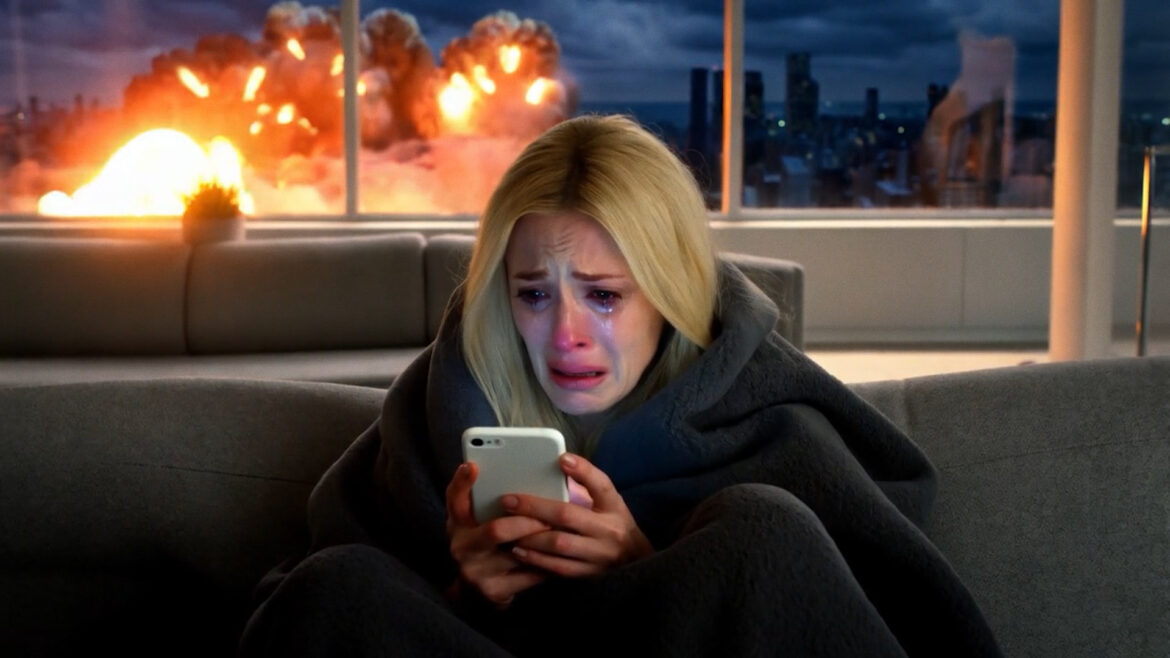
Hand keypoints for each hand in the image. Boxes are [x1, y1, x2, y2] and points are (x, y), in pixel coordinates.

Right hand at [445, 462, 549, 607]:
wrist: (480, 589)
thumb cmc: (488, 543)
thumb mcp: (480, 520)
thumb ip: (490, 501)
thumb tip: (520, 473)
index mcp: (457, 523)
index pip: (454, 499)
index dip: (462, 482)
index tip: (473, 466)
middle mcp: (461, 546)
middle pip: (496, 529)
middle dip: (527, 521)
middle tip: (549, 515)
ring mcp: (475, 571)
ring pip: (516, 553)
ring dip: (542, 541)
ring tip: (561, 531)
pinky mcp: (493, 591)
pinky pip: (527, 575)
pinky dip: (545, 563)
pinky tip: (558, 555)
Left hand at [505, 453, 652, 576]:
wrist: (637, 563)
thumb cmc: (616, 526)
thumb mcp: (610, 502)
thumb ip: (589, 484)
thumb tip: (561, 462)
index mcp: (614, 507)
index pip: (601, 485)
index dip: (582, 470)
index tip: (561, 458)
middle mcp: (608, 531)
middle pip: (567, 516)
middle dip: (534, 507)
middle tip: (508, 501)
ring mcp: (599, 556)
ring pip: (559, 544)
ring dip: (530, 535)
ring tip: (508, 527)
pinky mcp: (590, 575)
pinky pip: (559, 568)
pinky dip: (537, 560)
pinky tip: (519, 551)